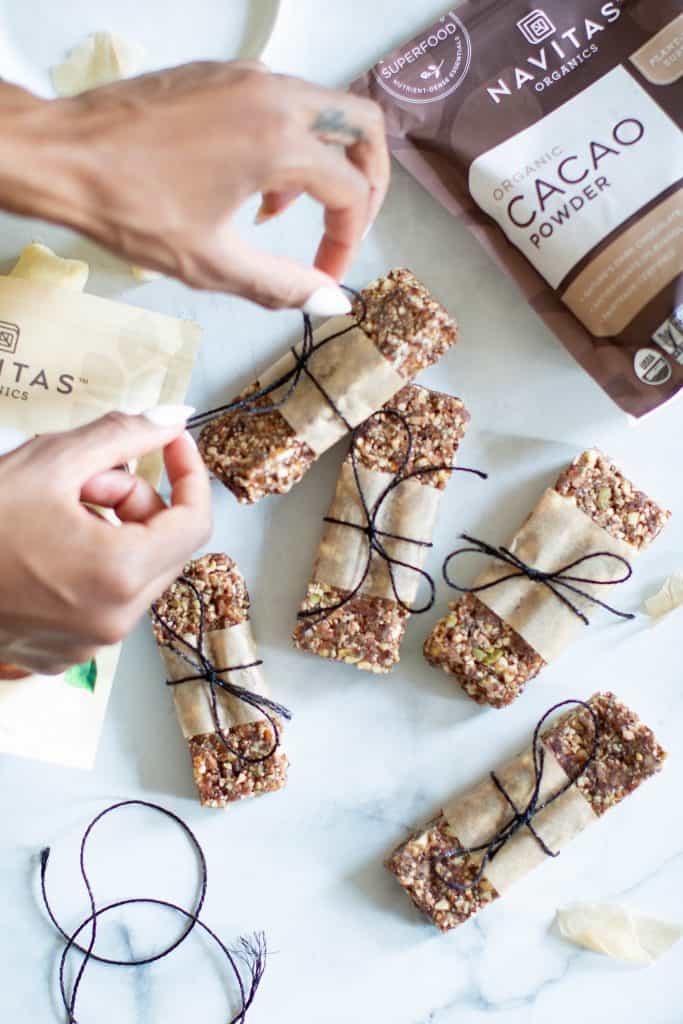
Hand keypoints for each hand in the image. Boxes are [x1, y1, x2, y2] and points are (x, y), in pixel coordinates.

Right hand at [0, 409, 210, 674]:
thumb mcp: (48, 462)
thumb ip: (123, 434)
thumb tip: (176, 415)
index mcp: (120, 575)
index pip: (195, 521)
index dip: (190, 473)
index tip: (174, 443)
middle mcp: (115, 621)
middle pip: (165, 545)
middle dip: (136, 498)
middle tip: (85, 476)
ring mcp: (89, 643)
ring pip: (135, 571)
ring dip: (111, 528)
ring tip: (56, 507)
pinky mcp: (65, 653)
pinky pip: (105, 598)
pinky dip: (91, 562)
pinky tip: (44, 543)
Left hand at [41, 62, 389, 307]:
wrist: (62, 156)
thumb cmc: (130, 207)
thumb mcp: (213, 262)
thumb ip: (282, 285)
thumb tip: (332, 301)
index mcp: (280, 141)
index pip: (352, 192)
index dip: (348, 242)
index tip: (326, 276)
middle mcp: (273, 95)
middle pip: (362, 127)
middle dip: (367, 183)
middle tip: (345, 226)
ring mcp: (246, 77)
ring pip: (323, 110)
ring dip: (322, 163)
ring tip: (280, 214)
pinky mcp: (220, 74)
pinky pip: (281, 101)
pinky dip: (287, 142)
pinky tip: (249, 184)